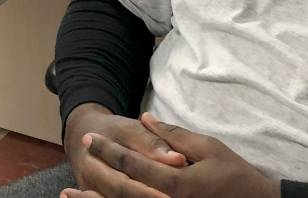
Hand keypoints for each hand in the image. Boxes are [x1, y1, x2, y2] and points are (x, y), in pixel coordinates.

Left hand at [62, 112, 280, 197]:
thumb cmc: (236, 175)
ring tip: (71, 195)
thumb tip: (145, 117)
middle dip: (95, 176)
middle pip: (121, 193)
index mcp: (177, 184)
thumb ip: (174, 135)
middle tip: (73, 168)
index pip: (133, 165)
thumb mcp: (209, 147)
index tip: (89, 138)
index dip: (108, 150)